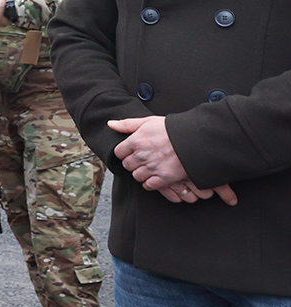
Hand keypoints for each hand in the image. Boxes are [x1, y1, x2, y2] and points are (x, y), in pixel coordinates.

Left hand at [109, 116, 237, 206]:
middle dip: (133, 163)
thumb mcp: (148, 121)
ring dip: (141, 173)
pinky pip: (148, 186)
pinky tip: (156, 177)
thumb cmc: (172, 129)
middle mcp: (142, 155)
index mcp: (136, 141)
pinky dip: (150, 183)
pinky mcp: (164, 178)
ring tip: (150, 167)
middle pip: (127, 165)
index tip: (132, 151)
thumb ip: (127, 124)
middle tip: (142, 160)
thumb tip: (110, 124)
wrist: (196, 139)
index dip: (125, 152)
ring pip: (136, 176)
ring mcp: (152, 167)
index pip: (118, 152)